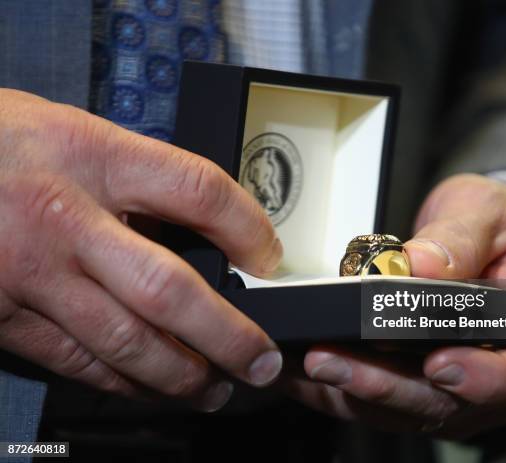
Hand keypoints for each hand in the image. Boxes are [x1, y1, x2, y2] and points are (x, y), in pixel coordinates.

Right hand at [0, 89, 283, 411]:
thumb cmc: (5, 139)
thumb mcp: (79, 134)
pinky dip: (122, 381)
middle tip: (263, 361)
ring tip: (217, 389)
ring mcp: (31, 271)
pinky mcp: (1, 313)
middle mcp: (65, 218)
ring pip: (123, 342)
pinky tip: (153, 387)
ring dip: (180, 375)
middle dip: (227, 336)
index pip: (197, 191)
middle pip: (167, 290)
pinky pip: (74, 359)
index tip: (269, 258)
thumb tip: (202, 229)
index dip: (248, 227)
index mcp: (95, 157)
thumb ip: (138, 179)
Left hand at [282, 174, 505, 437]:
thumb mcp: (491, 212)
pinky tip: (300, 371)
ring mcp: (453, 386)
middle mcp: (497, 373)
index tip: (439, 364)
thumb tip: (421, 265)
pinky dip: (336, 389)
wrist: (488, 240)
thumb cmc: (503, 229)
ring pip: (403, 406)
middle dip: (385, 385)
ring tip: (305, 362)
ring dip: (350, 390)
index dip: (486, 380)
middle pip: (448, 401)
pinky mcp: (414, 383)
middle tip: (332, 360)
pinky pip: (376, 397)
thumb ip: (462, 237)